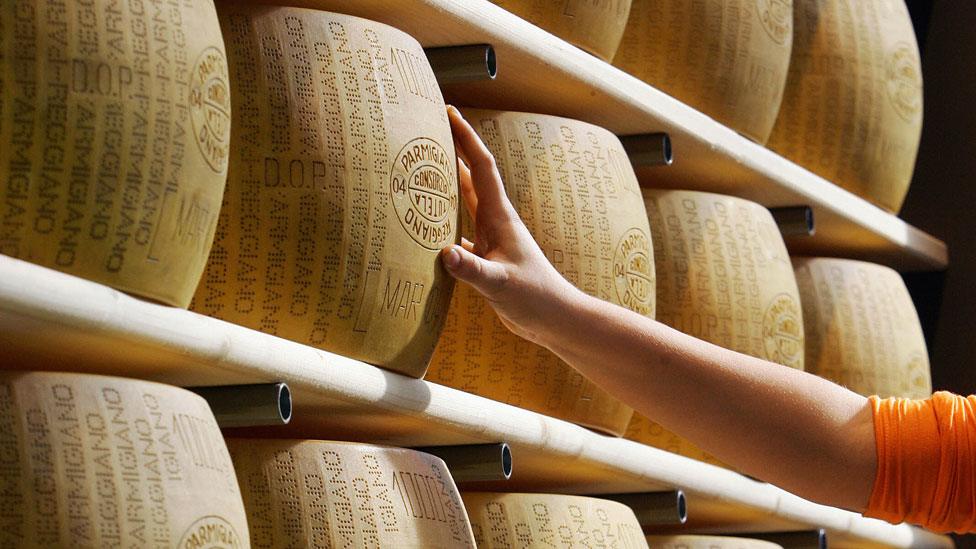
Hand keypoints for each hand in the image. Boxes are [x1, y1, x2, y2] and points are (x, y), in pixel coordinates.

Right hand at [440, 106, 579, 344]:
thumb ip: (472, 270)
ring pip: (466, 203)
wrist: (554, 319)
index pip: (481, 168)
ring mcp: (493, 239)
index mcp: (500, 218)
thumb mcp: (500, 284)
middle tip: (431, 128)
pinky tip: (430, 229)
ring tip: (425, 168)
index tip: (449, 113)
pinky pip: (462, 233)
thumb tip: (445, 253)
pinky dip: (445, 226)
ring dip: (449, 184)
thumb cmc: (535, 298)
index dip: (466, 139)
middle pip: (471, 177)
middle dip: (454, 150)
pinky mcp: (488, 258)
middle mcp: (496, 222)